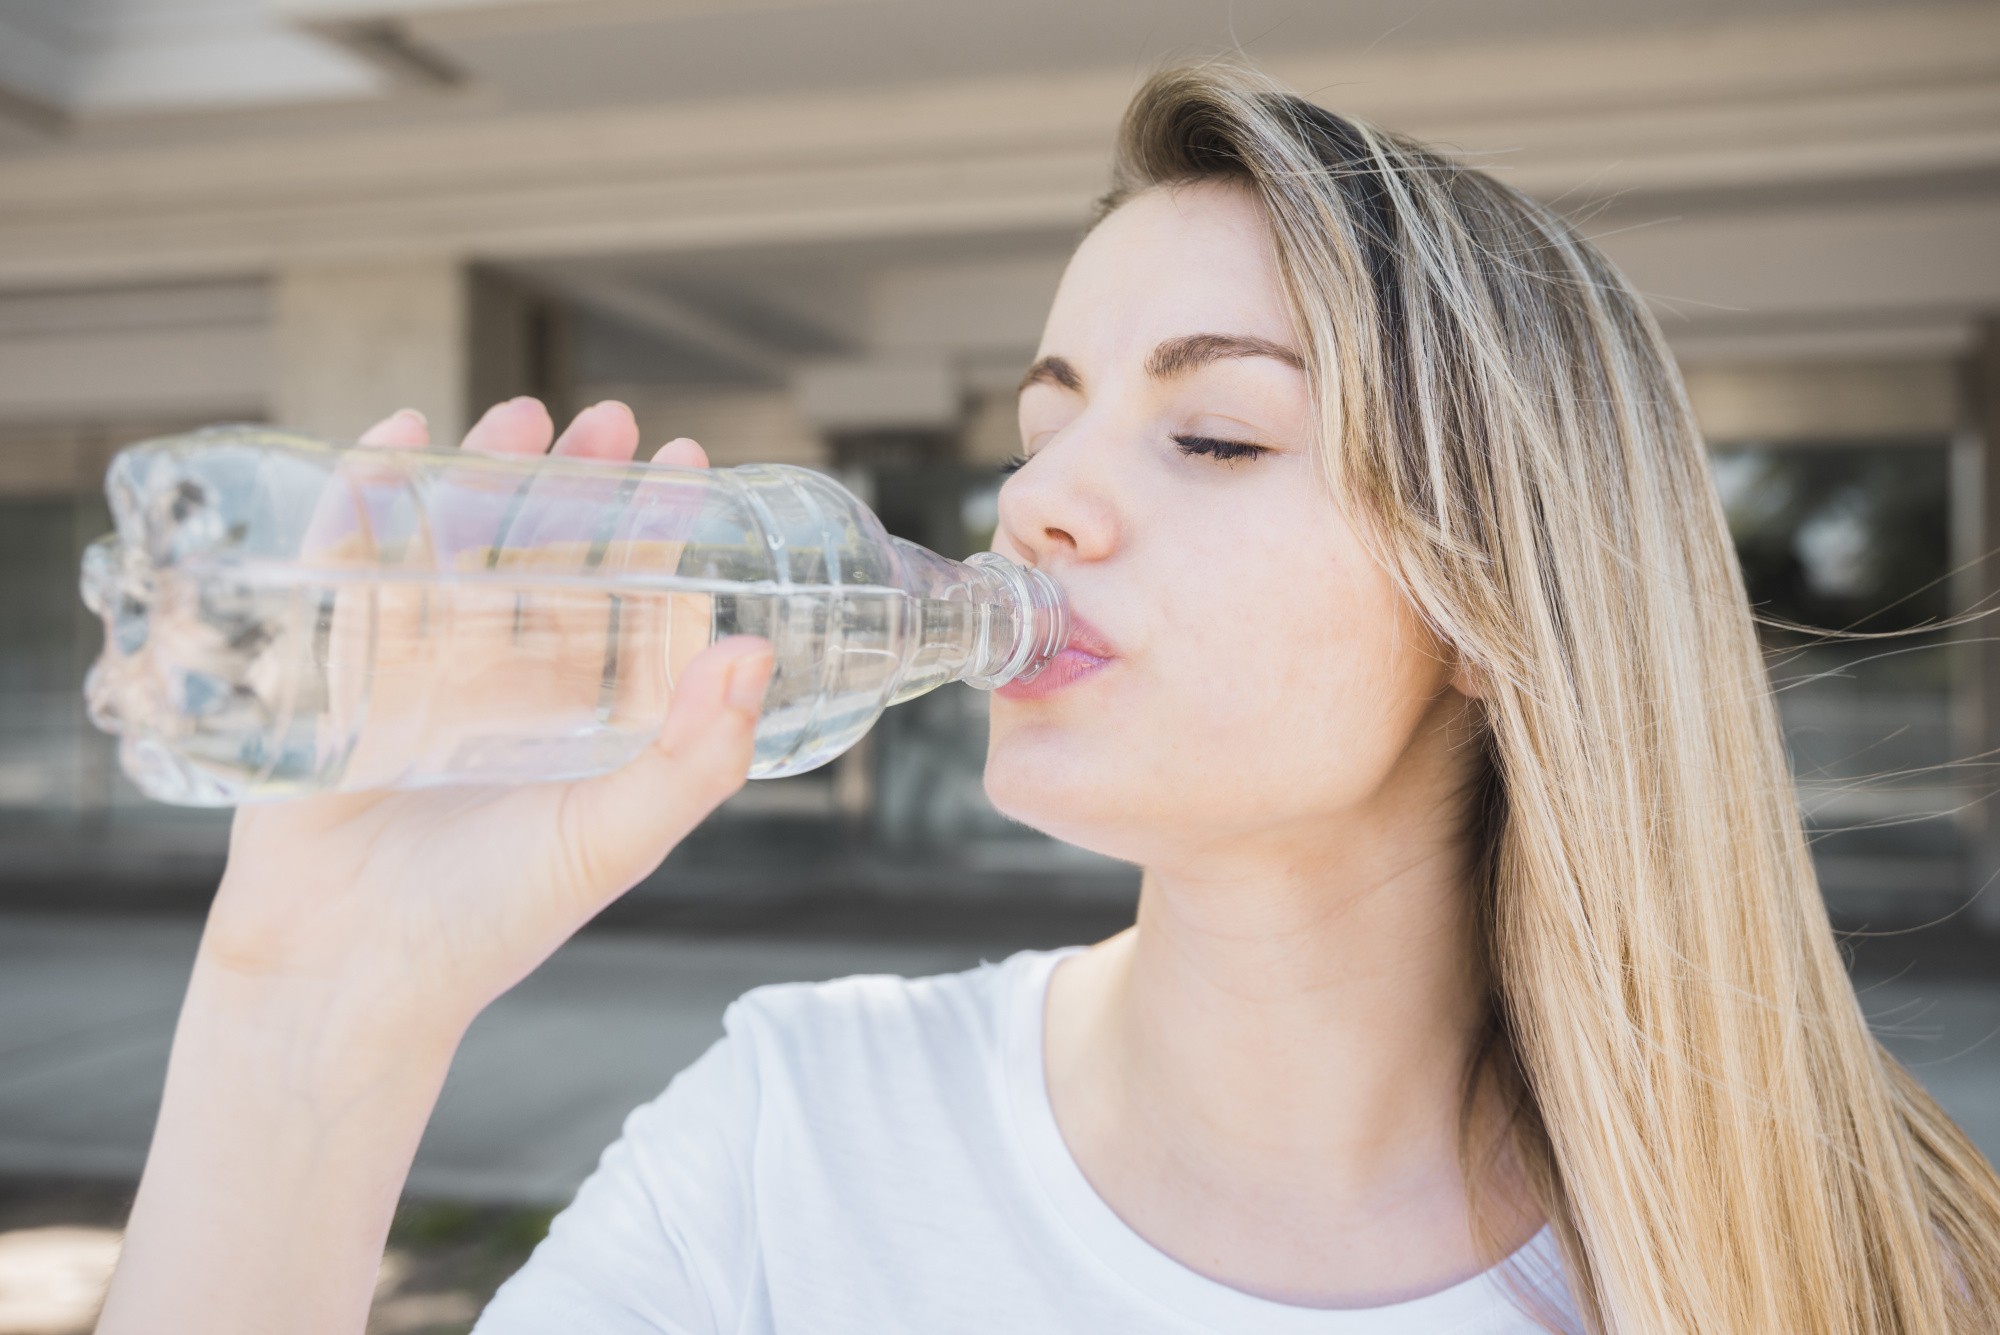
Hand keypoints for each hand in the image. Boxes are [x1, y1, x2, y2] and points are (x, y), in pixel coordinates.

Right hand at [200, 398, 773, 1035]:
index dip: (656, 529)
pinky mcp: (333, 666)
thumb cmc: (491, 922)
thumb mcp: (614, 841)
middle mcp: (501, 680)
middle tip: (612, 418)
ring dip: (486, 474)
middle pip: (543, 553)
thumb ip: (693, 760)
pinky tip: (398, 439)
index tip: (687, 461)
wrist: (349, 978)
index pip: (626, 597)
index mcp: (574, 713)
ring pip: (456, 543)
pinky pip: (351, 562)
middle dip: (577, 482)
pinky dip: (370, 498)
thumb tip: (755, 652)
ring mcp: (415, 666)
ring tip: (523, 414)